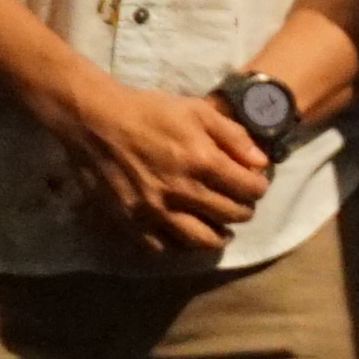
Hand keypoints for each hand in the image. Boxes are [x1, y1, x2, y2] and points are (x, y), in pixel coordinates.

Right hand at [46, 70, 271, 262]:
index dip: (258, 188)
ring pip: (201, 240)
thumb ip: (235, 137)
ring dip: (217, 236)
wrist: (95, 122)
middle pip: (231, 216)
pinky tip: (183, 234)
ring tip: (219, 229)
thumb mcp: (198, 111)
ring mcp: (155, 211)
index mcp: (203, 162)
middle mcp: (182, 192)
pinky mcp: (130, 222)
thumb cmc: (149, 112)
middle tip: (239, 205)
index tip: (254, 184)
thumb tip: (262, 163)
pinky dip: (178, 245)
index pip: (250, 190)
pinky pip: (162, 248)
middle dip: (243, 211)